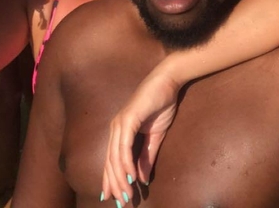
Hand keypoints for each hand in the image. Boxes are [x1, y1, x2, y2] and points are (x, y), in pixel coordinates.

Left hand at [101, 67, 183, 204]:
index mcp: (120, 132)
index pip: (112, 161)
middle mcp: (115, 129)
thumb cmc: (161, 105)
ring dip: (120, 178)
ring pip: (115, 157)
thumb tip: (142, 179)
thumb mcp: (155, 137)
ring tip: (126, 195)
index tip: (114, 199)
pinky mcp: (127, 119)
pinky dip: (126, 162)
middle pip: (110, 162)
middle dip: (114, 185)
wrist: (168, 82)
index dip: (111, 180)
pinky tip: (131, 176)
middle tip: (121, 203)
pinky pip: (124, 146)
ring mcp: (119, 123)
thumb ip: (147, 156)